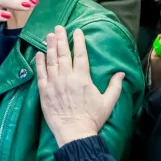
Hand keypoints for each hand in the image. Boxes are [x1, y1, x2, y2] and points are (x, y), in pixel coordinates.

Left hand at [36, 27, 124, 146]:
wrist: (75, 133)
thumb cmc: (93, 118)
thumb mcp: (108, 102)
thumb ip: (115, 86)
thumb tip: (121, 73)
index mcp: (83, 78)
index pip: (80, 54)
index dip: (79, 41)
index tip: (77, 31)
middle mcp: (67, 77)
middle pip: (64, 54)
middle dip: (62, 39)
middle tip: (59, 27)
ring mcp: (54, 83)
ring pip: (51, 61)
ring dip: (50, 47)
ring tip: (49, 35)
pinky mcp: (44, 92)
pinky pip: (41, 74)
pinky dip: (39, 63)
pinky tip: (39, 53)